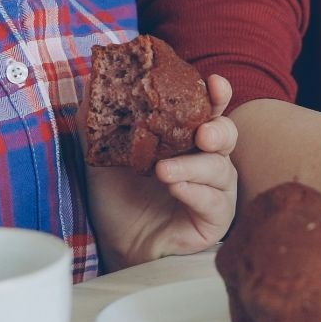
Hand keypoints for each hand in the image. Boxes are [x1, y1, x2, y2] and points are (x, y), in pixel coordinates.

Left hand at [86, 75, 239, 268]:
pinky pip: (214, 202)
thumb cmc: (116, 195)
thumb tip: (93, 78)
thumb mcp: (101, 151)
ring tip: (164, 170)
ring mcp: (214, 189)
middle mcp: (206, 158)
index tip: (214, 83)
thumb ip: (99, 115)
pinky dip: (195, 192)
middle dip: (218, 128)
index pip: (208, 108)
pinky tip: (175, 187)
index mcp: (186, 135)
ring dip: (194, 166)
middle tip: (201, 132)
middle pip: (227, 134)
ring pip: (220, 169)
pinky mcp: (214, 219)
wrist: (115, 243)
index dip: (216, 94)